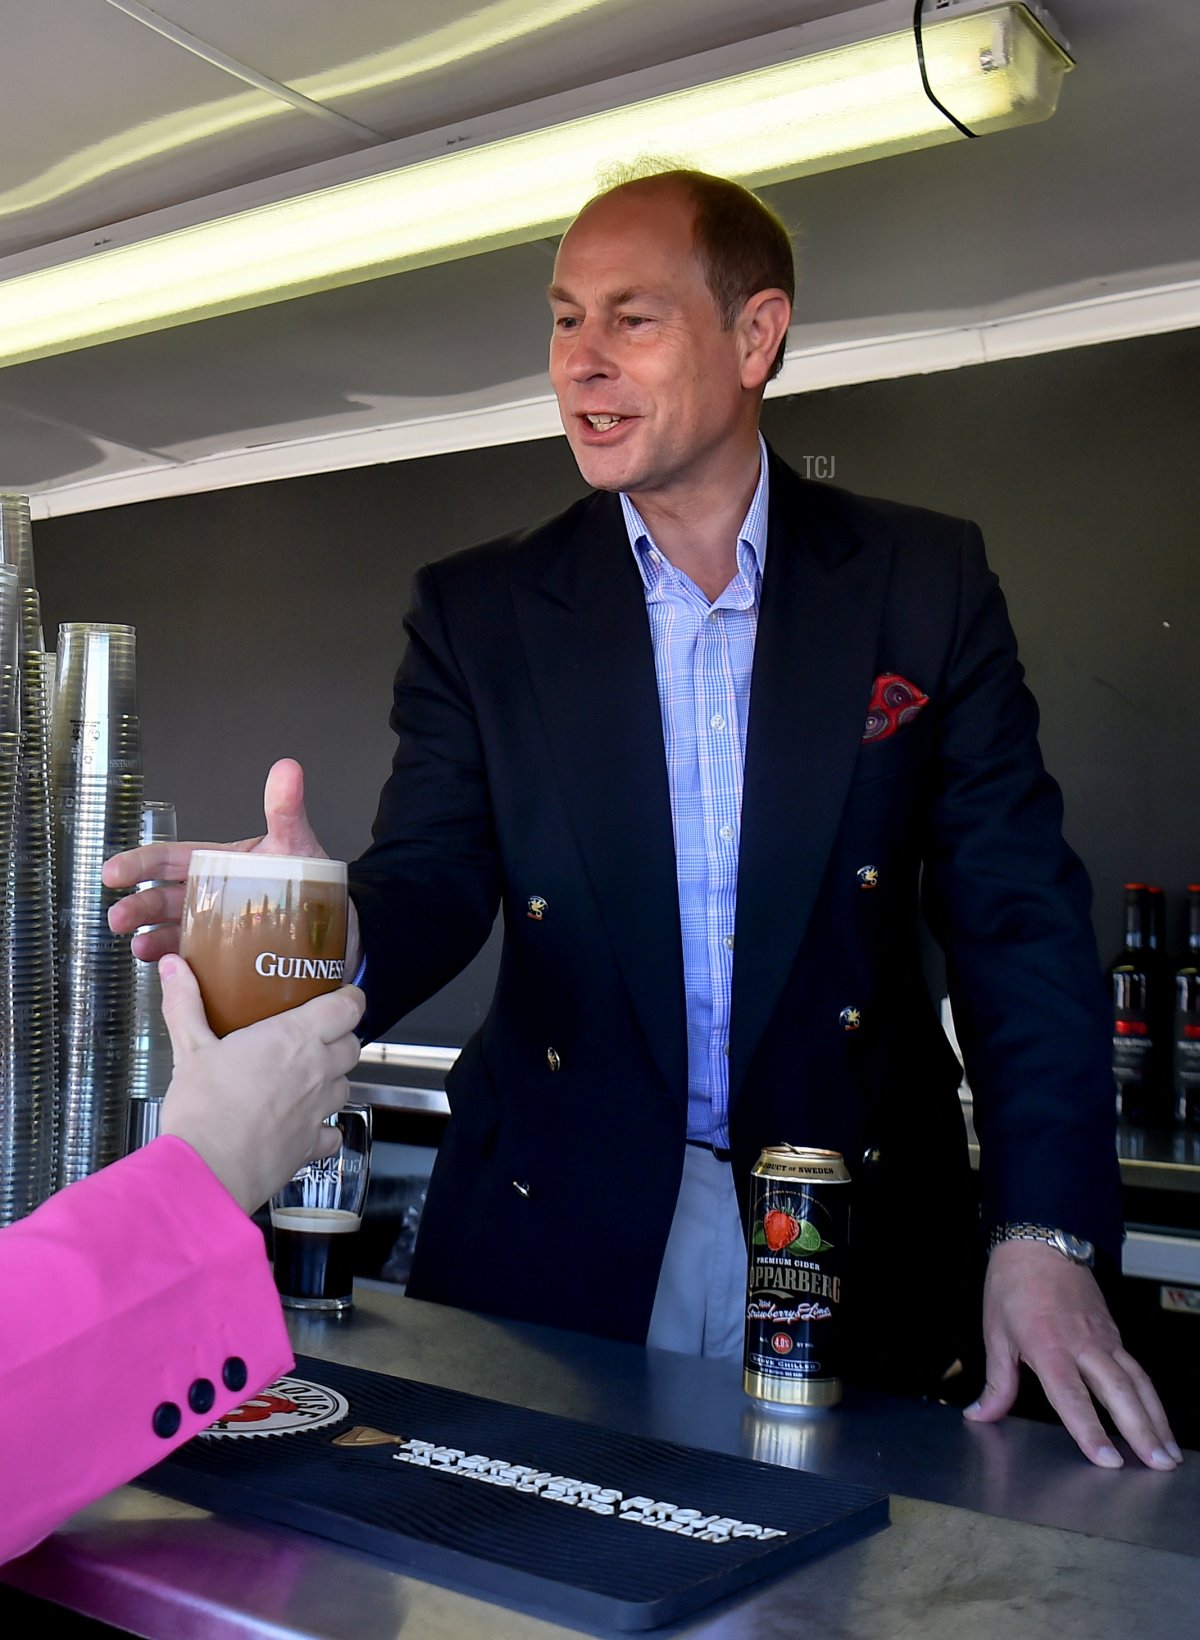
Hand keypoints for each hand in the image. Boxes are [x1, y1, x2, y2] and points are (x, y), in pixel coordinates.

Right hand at [102, 759, 358, 968]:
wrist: (342, 927)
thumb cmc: (313, 881)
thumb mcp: (297, 844)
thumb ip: (287, 811)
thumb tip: (287, 769)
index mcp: (219, 864)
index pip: (171, 859)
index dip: (140, 864)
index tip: (112, 873)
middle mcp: (212, 896)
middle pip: (165, 896)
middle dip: (138, 905)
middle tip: (118, 919)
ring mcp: (216, 929)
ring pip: (172, 929)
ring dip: (150, 937)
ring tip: (137, 947)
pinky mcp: (226, 959)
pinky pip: (194, 961)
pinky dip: (176, 965)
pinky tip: (165, 970)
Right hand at [157, 954, 364, 1212]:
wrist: (208, 1170)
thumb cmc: (203, 1107)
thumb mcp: (190, 1049)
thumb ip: (185, 1004)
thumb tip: (173, 966)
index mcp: (295, 1038)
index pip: (347, 1008)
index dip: (350, 999)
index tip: (342, 996)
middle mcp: (317, 1070)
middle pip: (351, 1046)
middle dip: (340, 1039)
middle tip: (316, 1037)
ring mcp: (319, 1110)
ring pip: (345, 1086)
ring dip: (332, 1080)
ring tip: (306, 1080)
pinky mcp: (312, 1145)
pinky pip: (332, 1133)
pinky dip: (324, 1129)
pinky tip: (305, 1127)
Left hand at [964, 1239, 1181, 1469]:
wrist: (1039, 1243)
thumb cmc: (1014, 1284)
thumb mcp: (995, 1332)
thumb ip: (996, 1382)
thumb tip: (981, 1414)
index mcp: (1047, 1344)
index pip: (1071, 1396)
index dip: (1089, 1430)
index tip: (1107, 1459)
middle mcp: (1082, 1343)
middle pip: (1118, 1392)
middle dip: (1140, 1432)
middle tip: (1157, 1465)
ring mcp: (1103, 1338)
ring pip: (1137, 1382)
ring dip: (1156, 1420)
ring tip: (1168, 1454)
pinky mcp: (1114, 1335)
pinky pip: (1138, 1370)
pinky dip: (1152, 1399)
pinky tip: (1160, 1422)